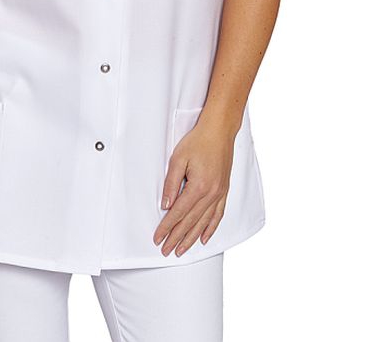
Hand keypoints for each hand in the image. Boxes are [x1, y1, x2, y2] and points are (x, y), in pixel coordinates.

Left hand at [153, 119, 233, 256]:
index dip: (167, 227)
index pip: (178, 213)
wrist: (219, 131)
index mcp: (199, 186)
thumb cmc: (198, 141)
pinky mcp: (224, 191)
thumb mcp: (178, 159)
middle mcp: (211, 194)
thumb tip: (165, 205)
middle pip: (191, 221)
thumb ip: (171, 183)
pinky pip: (218, 215)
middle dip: (177, 238)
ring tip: (182, 250)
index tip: (158, 238)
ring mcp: (220, 194)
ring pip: (204, 222)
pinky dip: (211, 228)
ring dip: (192, 238)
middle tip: (166, 250)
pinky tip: (204, 238)